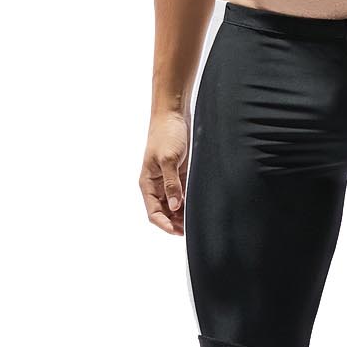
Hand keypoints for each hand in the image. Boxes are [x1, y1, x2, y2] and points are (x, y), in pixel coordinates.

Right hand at [140, 110, 188, 235]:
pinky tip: (199, 207)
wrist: (173, 115)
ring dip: (183, 215)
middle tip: (192, 229)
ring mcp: (169, 180)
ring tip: (197, 221)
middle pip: (164, 212)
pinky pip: (184, 195)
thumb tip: (175, 206)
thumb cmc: (166, 134)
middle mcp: (156, 185)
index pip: (153, 213)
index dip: (164, 225)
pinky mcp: (180, 175)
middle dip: (175, 223)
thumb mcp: (168, 160)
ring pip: (175, 206)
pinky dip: (189, 203)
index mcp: (147, 183)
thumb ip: (172, 184)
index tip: (178, 232)